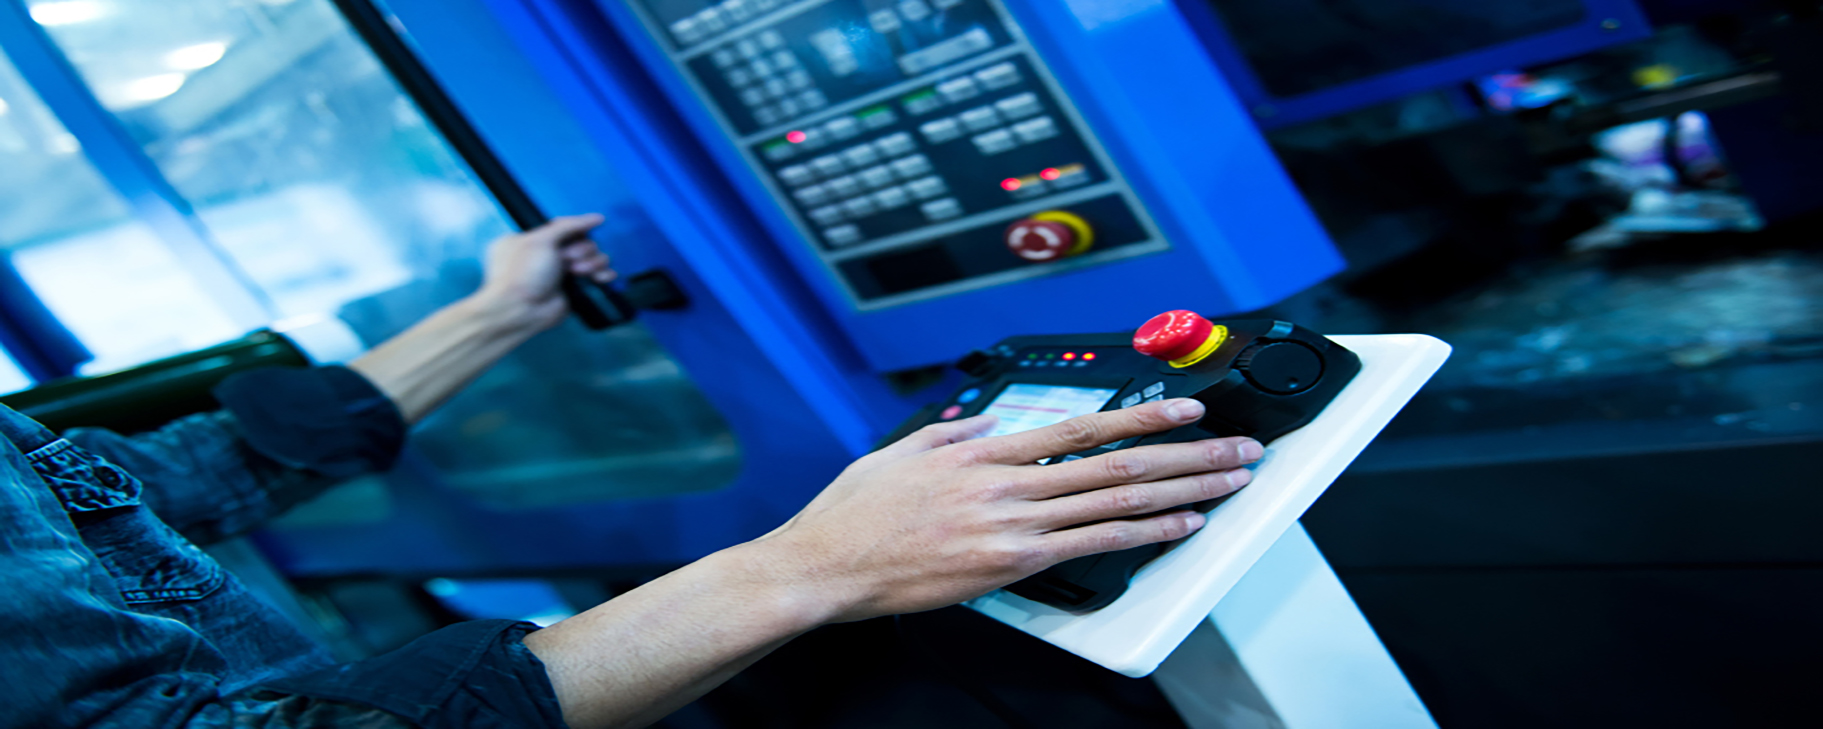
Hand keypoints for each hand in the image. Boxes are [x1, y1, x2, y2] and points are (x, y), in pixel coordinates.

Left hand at [470, 214, 616, 330]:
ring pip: (594, 257)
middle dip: (582, 249)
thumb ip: (567, 226)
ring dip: (592, 262)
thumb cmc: (522, 273)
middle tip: (569, 260)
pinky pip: (598, 276)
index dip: (578, 228)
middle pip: (583, 241)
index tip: (588, 229)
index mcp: (537, 240)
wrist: (520, 310)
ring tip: (579, 272)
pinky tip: (601, 277)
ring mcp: (564, 272)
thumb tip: (595, 218)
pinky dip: (603, 275)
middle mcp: (550, 255)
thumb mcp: (540, 241)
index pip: (566, 226)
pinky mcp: (576, 289)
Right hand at [746, 398, 1262, 621]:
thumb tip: (983, 423)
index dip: (1143, 416)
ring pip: (1116, 498)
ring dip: (1182, 490)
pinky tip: (1180, 527)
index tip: (1185, 411)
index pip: (1082, 425)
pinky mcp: (1011, 563)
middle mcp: (1007, 481)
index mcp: (982, 451)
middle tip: (1234, 446)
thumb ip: (948, 434)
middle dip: (1185, 453)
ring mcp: (1013, 523)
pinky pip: (1093, 545)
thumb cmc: (852, 518)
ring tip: (1227, 483)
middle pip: (1115, 459)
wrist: (824, 566)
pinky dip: (1144, 534)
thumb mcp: (896, 454)